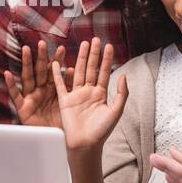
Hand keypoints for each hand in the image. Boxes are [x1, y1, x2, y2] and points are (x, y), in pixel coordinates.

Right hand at [5, 41, 67, 127]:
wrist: (60, 143)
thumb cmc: (66, 123)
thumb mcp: (70, 103)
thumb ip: (70, 87)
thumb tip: (72, 69)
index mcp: (53, 89)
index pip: (55, 71)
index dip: (57, 60)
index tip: (61, 48)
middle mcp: (41, 91)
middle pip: (40, 71)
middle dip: (41, 57)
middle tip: (42, 43)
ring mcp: (31, 98)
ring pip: (28, 78)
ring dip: (26, 64)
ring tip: (26, 50)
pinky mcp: (23, 109)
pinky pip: (16, 95)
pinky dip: (11, 85)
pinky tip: (7, 74)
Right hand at [51, 38, 127, 152]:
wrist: (86, 144)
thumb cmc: (101, 131)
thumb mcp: (116, 112)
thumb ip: (121, 94)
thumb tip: (124, 75)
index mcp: (101, 94)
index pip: (105, 72)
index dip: (107, 59)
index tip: (109, 45)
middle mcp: (88, 92)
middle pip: (91, 68)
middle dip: (93, 54)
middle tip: (95, 38)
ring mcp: (76, 95)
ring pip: (78, 72)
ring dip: (80, 58)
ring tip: (82, 44)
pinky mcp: (65, 101)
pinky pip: (60, 84)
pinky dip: (57, 73)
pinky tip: (57, 62)